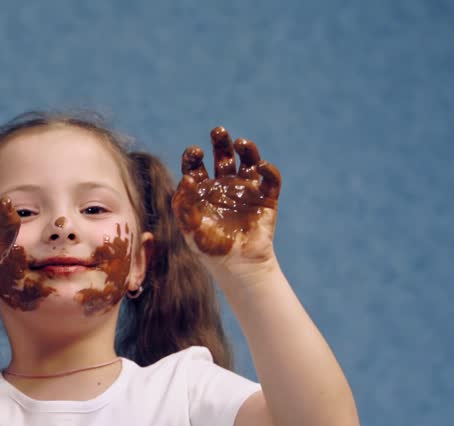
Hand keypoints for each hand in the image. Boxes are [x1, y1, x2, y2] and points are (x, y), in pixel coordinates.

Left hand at [170, 127, 281, 274]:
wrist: (238, 266)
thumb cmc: (210, 249)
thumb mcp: (190, 228)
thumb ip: (183, 205)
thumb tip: (186, 178)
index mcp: (203, 190)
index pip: (196, 165)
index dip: (193, 156)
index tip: (195, 152)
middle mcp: (224, 185)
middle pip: (223, 155)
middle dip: (220, 141)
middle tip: (218, 131)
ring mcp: (246, 190)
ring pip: (248, 160)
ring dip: (246, 148)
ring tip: (240, 143)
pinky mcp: (266, 198)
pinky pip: (270, 178)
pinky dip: (268, 169)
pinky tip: (260, 166)